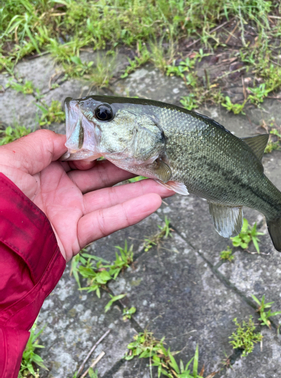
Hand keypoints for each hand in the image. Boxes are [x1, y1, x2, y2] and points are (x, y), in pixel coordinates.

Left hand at [0, 130, 173, 260]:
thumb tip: (74, 140)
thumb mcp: (10, 159)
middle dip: (130, 167)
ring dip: (141, 190)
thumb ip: (44, 143)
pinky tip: (154, 201)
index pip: (81, 154)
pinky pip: (107, 222)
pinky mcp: (75, 237)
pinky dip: (132, 212)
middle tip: (155, 159)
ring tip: (168, 181)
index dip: (100, 147)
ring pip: (111, 198)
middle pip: (102, 175)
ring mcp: (69, 213)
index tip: (116, 142)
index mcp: (42, 169)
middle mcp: (59, 189)